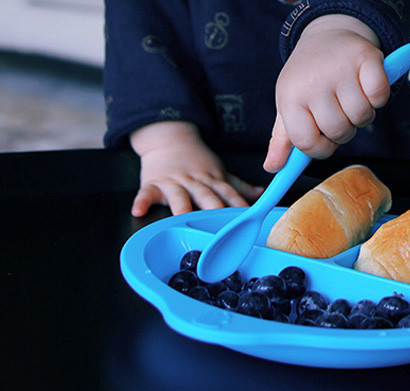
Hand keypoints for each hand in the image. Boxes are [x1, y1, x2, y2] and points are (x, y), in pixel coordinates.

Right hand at [130, 121, 264, 215]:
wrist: (168, 139)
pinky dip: (141, 201)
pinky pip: (146, 193)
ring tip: (182, 217)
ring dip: (180, 205)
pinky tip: (138, 211)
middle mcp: (195, 183)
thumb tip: (261, 194)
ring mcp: (173, 182)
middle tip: (219, 222)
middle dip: (213, 208)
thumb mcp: (219, 172)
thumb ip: (238, 186)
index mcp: (212, 181)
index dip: (238, 205)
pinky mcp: (152, 183)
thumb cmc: (196, 161)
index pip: (228, 194)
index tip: (247, 217)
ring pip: (178, 195)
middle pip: (206, 196)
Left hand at [264, 14, 389, 171]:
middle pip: (338, 132)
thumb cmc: (308, 79)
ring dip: (363, 114)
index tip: (324, 138)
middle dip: (344, 130)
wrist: (327, 35)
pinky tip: (367, 87)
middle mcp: (312, 82)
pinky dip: (379, 97)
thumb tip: (272, 168)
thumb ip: (282, 140)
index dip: (321, 148)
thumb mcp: (290, 106)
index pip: (307, 143)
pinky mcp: (366, 57)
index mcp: (289, 98)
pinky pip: (380, 96)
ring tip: (353, 98)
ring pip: (362, 117)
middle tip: (339, 112)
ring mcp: (339, 68)